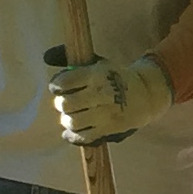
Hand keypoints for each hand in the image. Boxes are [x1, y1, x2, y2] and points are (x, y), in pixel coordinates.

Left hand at [48, 52, 172, 144]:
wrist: (146, 94)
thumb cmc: (116, 77)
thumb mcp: (98, 63)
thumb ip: (71, 59)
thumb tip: (46, 56)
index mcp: (96, 75)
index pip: (64, 83)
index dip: (56, 86)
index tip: (58, 87)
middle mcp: (101, 94)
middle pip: (65, 104)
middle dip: (61, 103)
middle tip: (66, 103)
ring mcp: (105, 113)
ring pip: (72, 121)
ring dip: (67, 119)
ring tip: (72, 115)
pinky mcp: (109, 129)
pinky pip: (83, 137)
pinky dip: (72, 136)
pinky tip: (70, 132)